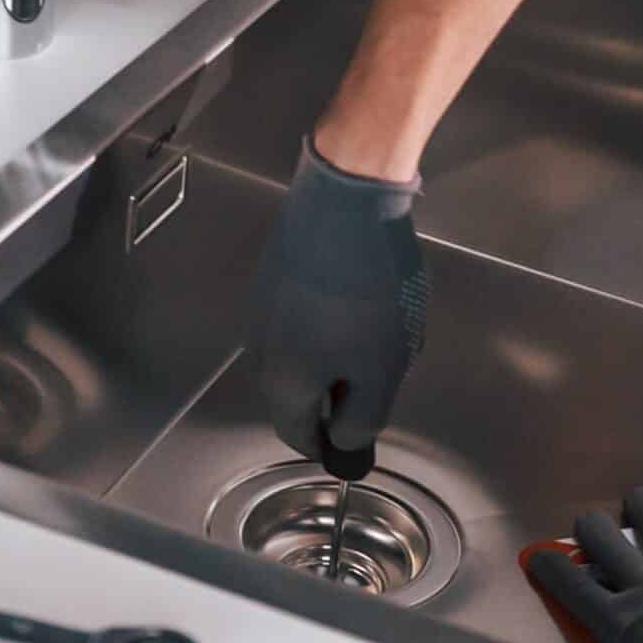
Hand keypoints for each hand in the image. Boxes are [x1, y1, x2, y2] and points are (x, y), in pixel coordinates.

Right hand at [248, 136, 430, 464]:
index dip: (328, 445)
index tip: (356, 440)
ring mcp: (264, 305)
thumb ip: (362, 417)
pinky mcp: (277, 272)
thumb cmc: (368, 289)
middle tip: (378, 380)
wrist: (347, 197)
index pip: (296, 434)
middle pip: (295, 393)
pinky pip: (299, 317)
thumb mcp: (381, 368)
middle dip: (335, 397)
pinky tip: (360, 300)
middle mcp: (261, 347)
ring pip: (298, 352)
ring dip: (333, 357)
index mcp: (282, 380)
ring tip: (377, 335)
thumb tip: (343, 441)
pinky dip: (326, 323)